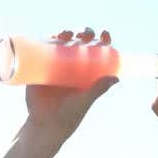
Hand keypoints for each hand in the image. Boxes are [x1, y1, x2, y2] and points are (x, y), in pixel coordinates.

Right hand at [23, 26, 118, 140]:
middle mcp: (73, 66)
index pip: (98, 52)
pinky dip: (47, 40)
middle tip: (85, 34)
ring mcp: (56, 65)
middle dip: (85, 34)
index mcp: (88, 72)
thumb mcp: (85, 100)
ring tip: (67, 34)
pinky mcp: (41, 67)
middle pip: (81, 43)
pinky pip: (43, 50)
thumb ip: (98, 90)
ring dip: (67, 34)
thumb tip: (116, 78)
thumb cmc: (69, 115)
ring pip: (63, 44)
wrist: (45, 124)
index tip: (104, 34)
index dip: (102, 41)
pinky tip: (51, 36)